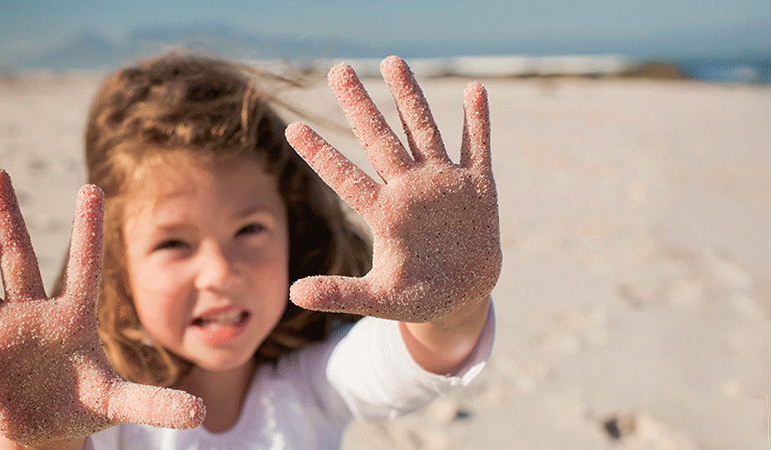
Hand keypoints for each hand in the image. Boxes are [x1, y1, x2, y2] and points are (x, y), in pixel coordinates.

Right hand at [0, 169, 204, 446]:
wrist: (47, 429)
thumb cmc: (83, 401)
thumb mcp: (120, 402)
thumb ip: (155, 402)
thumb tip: (201, 409)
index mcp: (73, 317)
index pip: (85, 266)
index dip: (89, 230)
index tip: (93, 185)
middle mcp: (33, 315)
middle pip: (19, 258)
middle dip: (7, 216)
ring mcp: (0, 337)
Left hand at [283, 56, 500, 323]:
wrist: (461, 297)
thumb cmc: (416, 297)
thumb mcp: (378, 299)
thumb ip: (339, 293)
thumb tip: (292, 294)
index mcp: (385, 214)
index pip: (346, 178)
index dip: (320, 154)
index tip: (293, 128)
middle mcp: (409, 190)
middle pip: (380, 139)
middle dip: (359, 105)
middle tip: (337, 69)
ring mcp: (443, 184)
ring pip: (423, 131)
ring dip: (410, 97)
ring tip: (392, 62)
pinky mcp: (477, 189)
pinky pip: (477, 149)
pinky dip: (477, 122)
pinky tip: (474, 90)